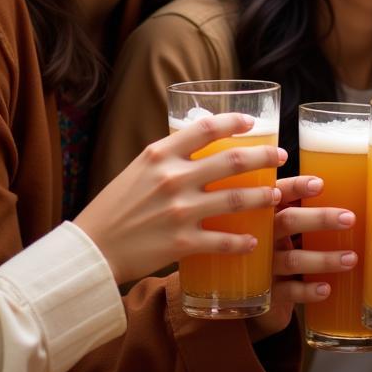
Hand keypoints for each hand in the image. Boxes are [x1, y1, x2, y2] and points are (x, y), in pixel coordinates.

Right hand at [75, 112, 283, 285]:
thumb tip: (200, 140)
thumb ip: (169, 156)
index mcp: (160, 154)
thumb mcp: (139, 169)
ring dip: (262, 196)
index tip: (253, 123)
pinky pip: (223, 240)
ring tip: (276, 195)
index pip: (206, 127)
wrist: (91, 249)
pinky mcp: (181, 243)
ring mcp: (179, 211)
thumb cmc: (115, 206)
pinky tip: (255, 240)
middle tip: (280, 156)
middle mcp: (172, 178)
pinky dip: (242, 241)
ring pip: (236, 199)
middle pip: (231, 160)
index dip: (234, 122)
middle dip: (263, 156)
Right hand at [246, 174, 356, 340]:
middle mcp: (262, 235)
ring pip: (293, 259)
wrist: (250, 291)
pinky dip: (308, 290)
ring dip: (324, 259)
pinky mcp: (268, 292)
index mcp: (268, 213)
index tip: (320, 184)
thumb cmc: (277, 247)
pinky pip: (289, 291)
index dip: (297, 187)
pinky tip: (326, 289)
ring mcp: (264, 264)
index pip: (279, 193)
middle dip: (320, 219)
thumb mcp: (283, 225)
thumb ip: (303, 209)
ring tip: (351, 258)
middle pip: (288, 222)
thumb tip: (349, 189)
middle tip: (350, 219)